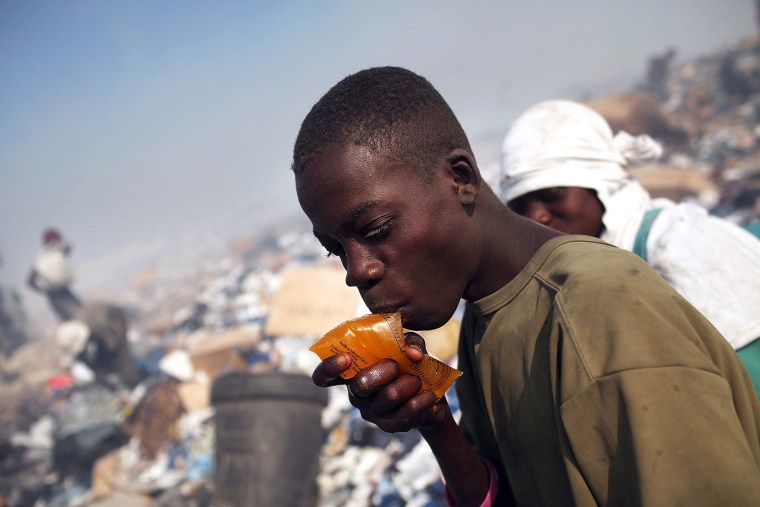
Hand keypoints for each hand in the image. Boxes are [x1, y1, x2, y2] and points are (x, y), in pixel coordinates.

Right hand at [311, 332, 450, 432]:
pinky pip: (403, 415)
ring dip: (406, 385)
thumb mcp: (410, 345)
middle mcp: (357, 393)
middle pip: (359, 386)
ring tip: (417, 379)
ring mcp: (372, 411)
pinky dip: (419, 402)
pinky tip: (428, 395)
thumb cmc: (410, 363)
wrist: (430, 392)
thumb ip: (410, 342)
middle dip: (380, 373)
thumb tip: (411, 353)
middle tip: (395, 365)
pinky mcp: (389, 425)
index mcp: (353, 371)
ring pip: (386, 398)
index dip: (328, 368)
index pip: (324, 377)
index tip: (346, 358)